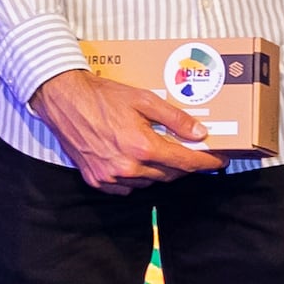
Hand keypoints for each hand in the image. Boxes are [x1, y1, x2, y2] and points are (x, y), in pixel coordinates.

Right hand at [35, 68, 219, 191]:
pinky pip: (127, 187)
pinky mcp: (97, 180)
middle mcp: (128, 167)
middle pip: (170, 174)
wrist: (64, 100)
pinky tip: (136, 161)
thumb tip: (199, 133)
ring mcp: (111, 177)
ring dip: (160, 170)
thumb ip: (174, 118)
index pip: (185, 162)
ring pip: (149, 182)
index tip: (219, 160)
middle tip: (191, 151)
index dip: (206, 162)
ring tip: (159, 151)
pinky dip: (137, 177)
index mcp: (142, 146)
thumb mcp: (143, 99)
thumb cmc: (102, 96)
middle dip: (184, 164)